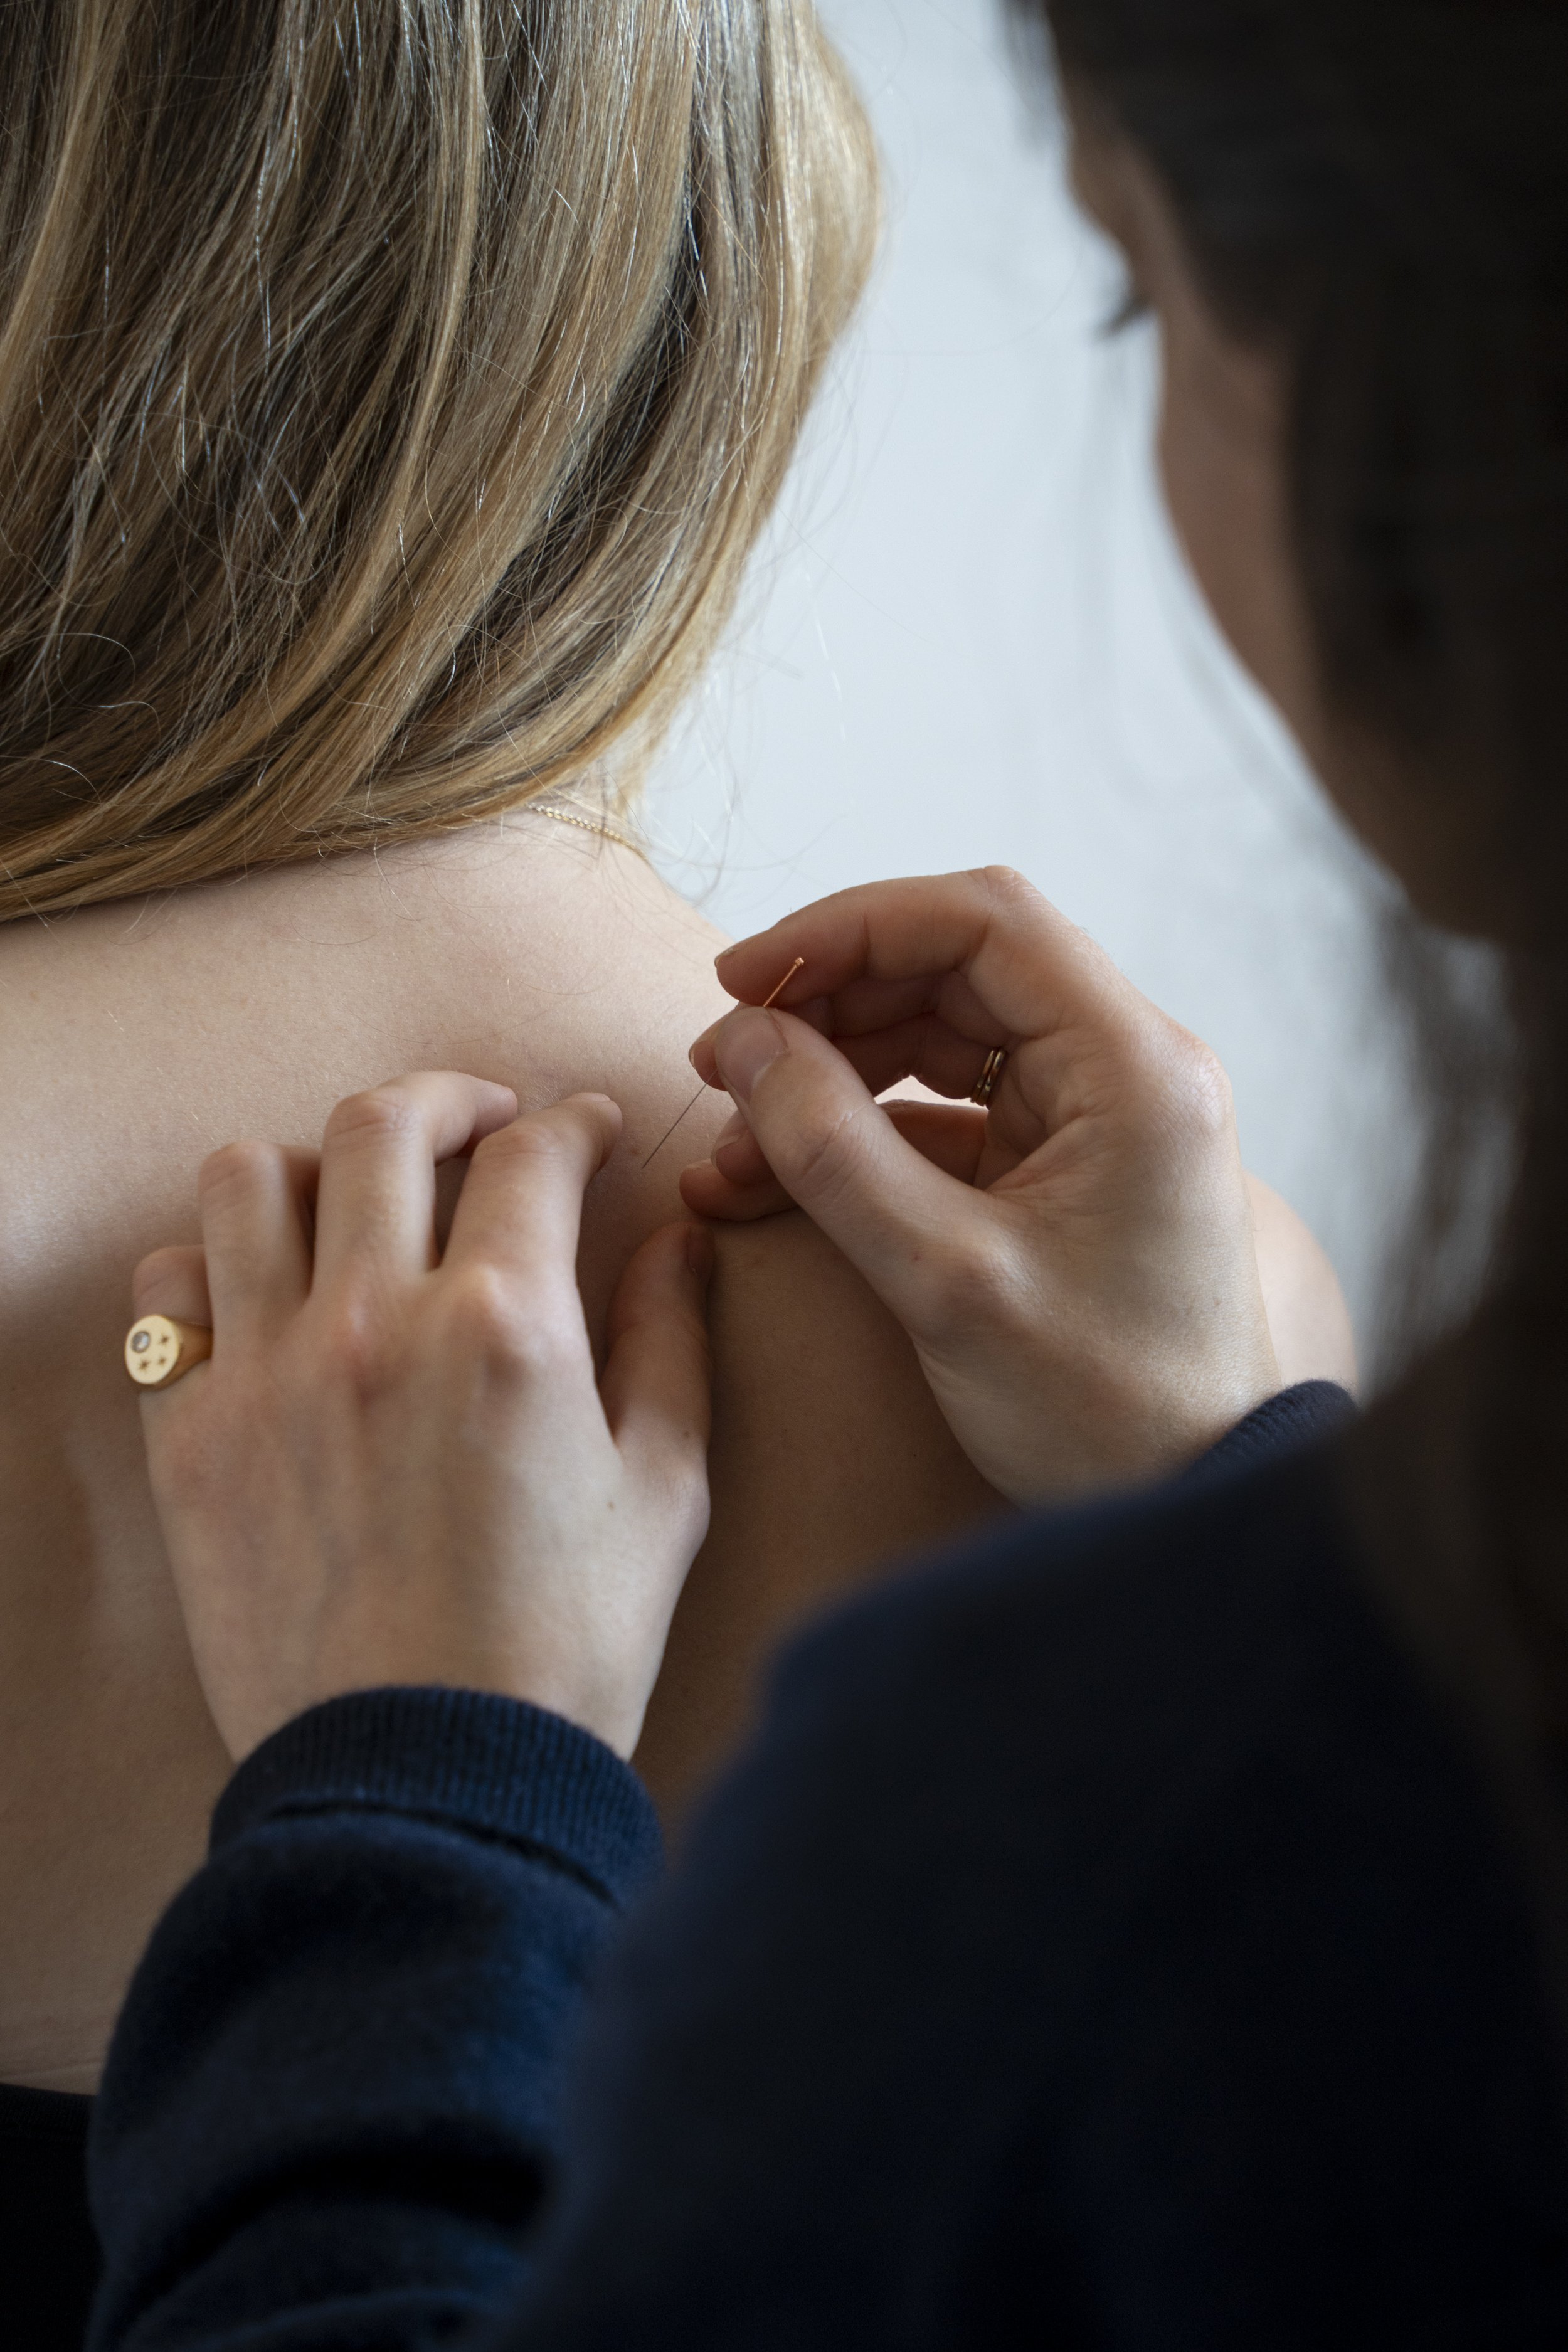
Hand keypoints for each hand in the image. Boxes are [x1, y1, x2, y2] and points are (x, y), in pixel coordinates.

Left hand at [133, 1076, 713, 1762]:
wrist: (429, 1784)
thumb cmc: (567, 1648)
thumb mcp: (664, 1490)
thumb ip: (670, 1342)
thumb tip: (675, 1242)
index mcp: (509, 1328)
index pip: (533, 1156)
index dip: (571, 1124)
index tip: (583, 1132)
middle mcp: (377, 1322)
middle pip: (384, 1125)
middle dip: (446, 1097)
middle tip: (482, 1121)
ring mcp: (268, 1373)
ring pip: (249, 1175)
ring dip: (313, 1161)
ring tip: (356, 1195)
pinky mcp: (190, 1437)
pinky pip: (170, 1289)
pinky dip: (212, 1260)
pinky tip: (267, 1292)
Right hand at [679, 868, 1280, 1503]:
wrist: (1188, 1506)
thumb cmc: (1100, 1409)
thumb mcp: (947, 1281)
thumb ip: (834, 1152)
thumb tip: (741, 1044)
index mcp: (1134, 1067)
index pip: (984, 922)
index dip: (849, 929)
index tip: (741, 980)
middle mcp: (1127, 1068)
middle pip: (955, 970)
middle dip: (825, 1004)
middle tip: (717, 1063)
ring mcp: (1097, 1117)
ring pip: (941, 1037)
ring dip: (831, 1070)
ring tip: (732, 1134)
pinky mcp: (1065, 1168)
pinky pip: (948, 1111)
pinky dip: (861, 1131)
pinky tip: (771, 1172)